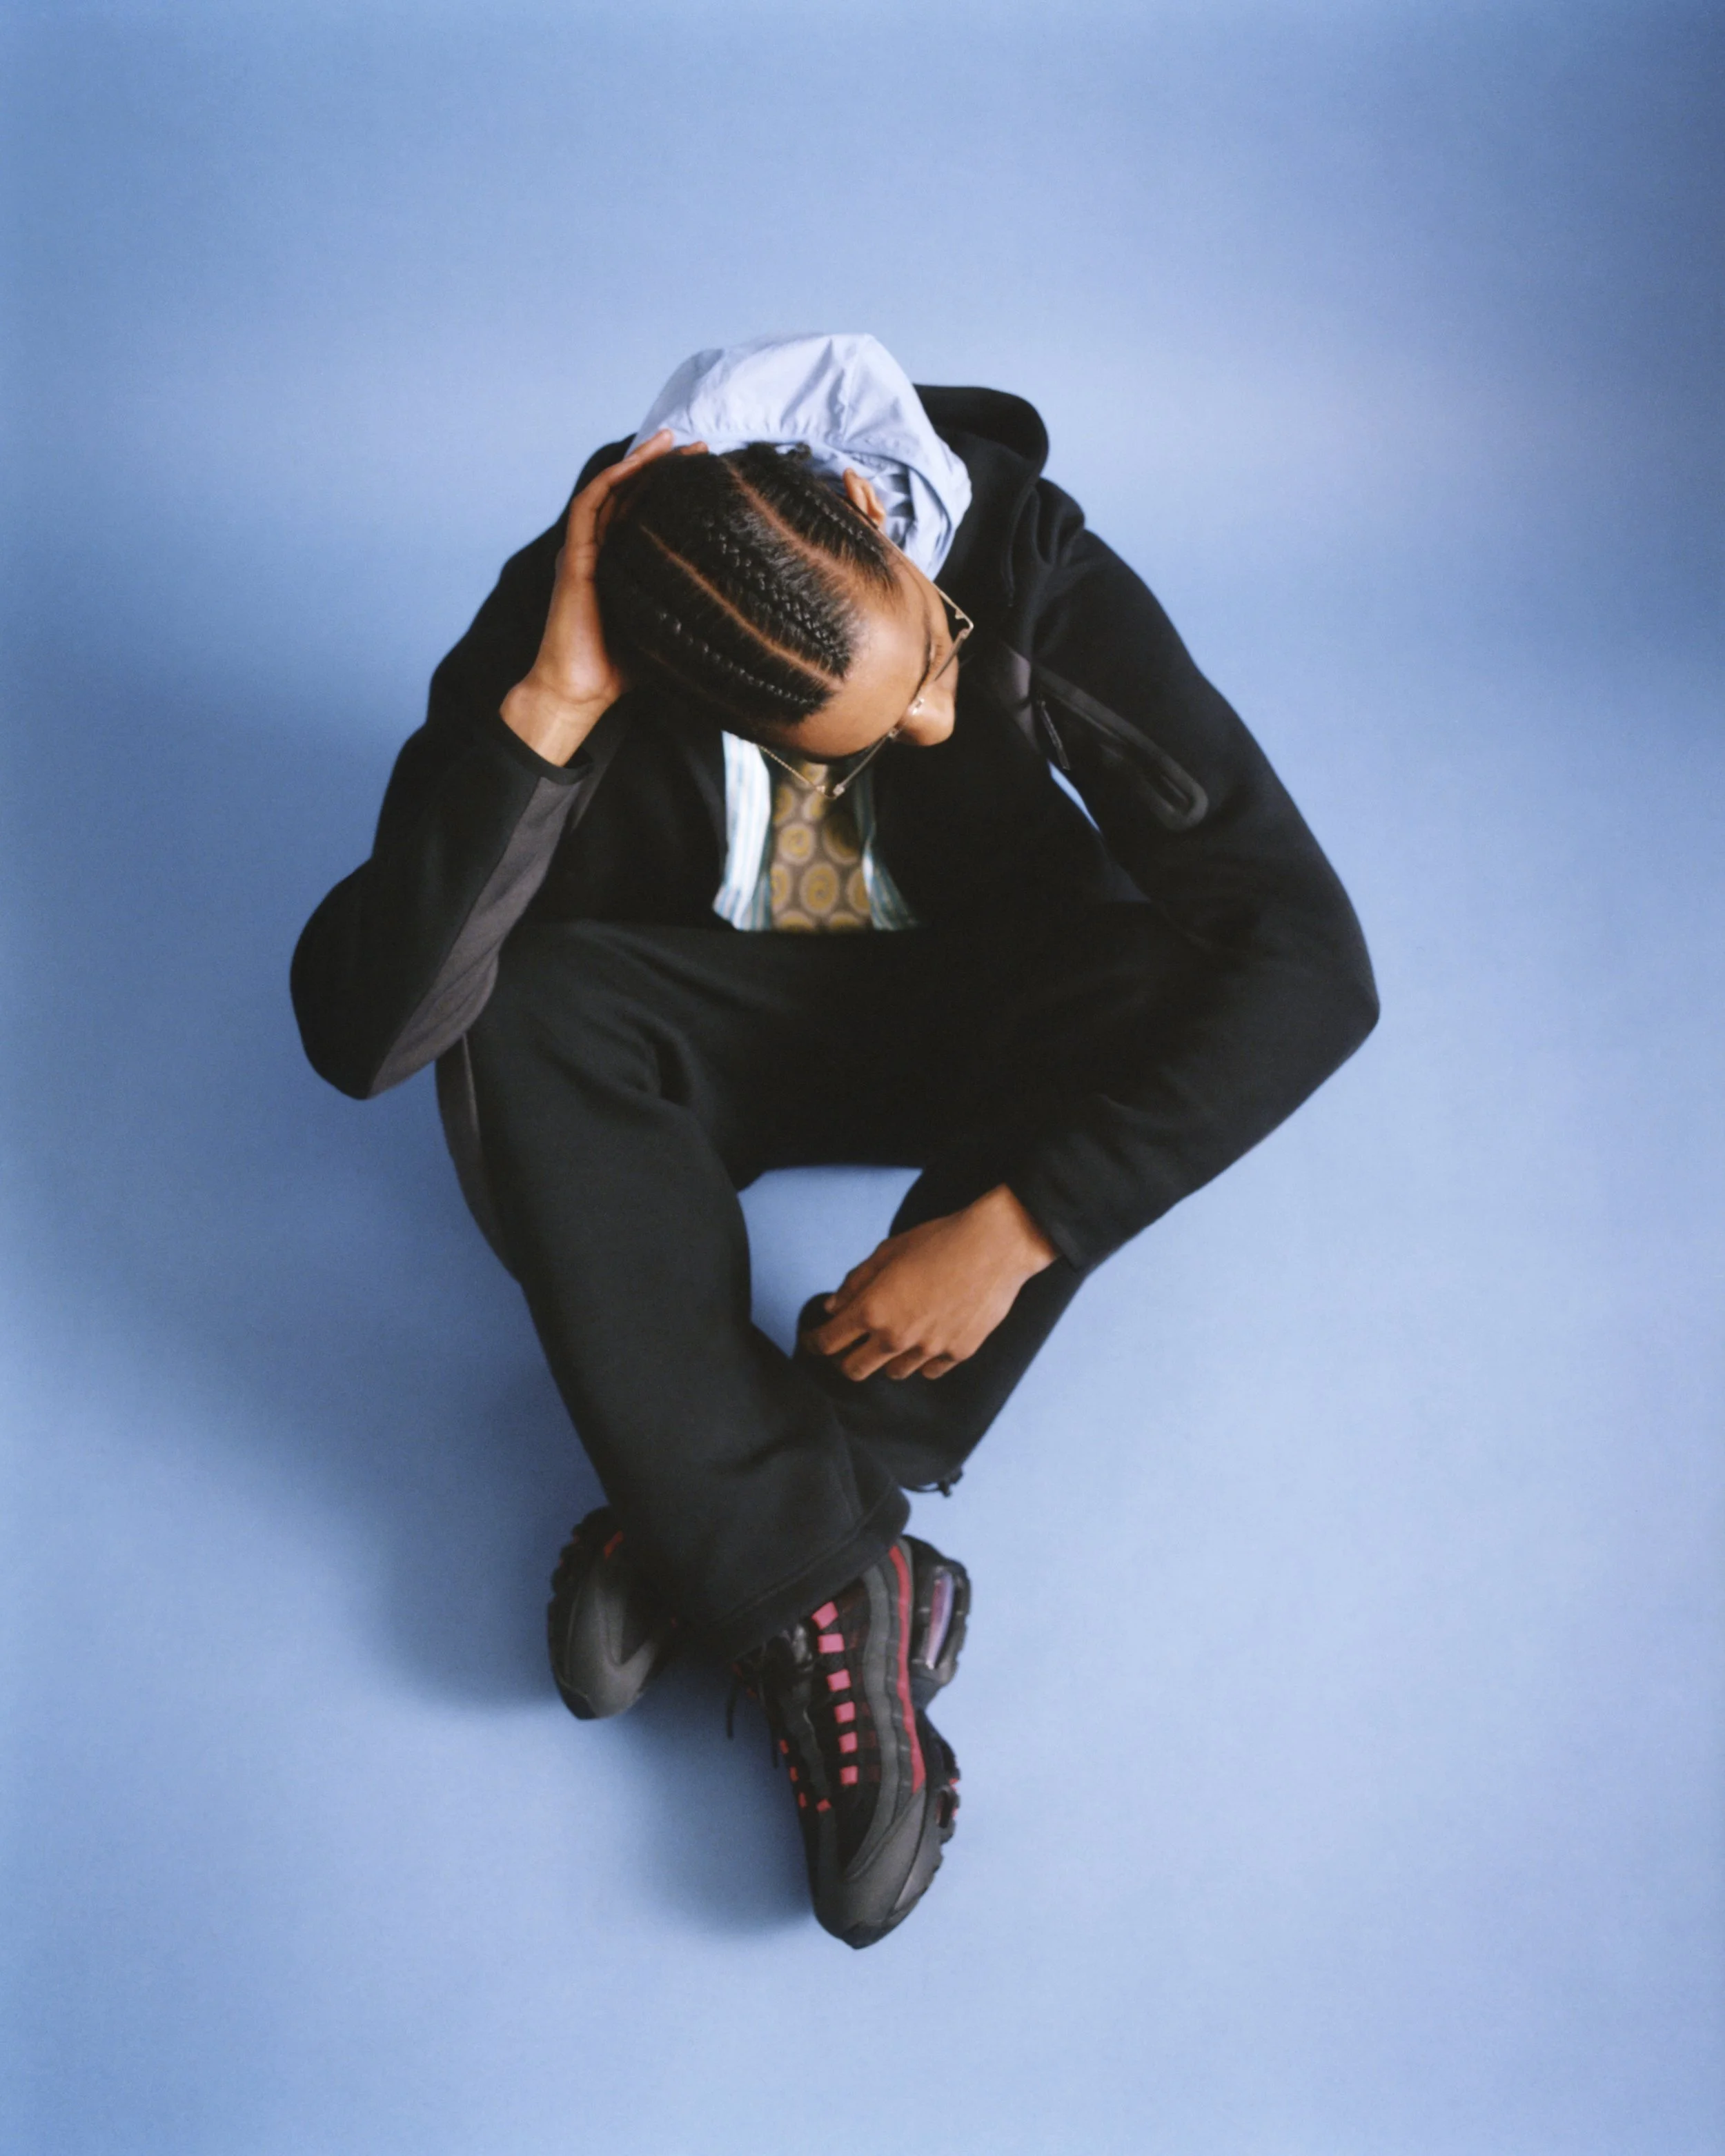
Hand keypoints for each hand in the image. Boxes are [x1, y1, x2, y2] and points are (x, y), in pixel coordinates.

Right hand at [500, 427, 702, 764]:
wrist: (581, 691)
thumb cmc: (622, 669)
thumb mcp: (670, 629)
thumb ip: (691, 608)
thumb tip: (742, 603)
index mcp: (625, 563)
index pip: (652, 513)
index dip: (678, 490)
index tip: (713, 474)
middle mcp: (604, 550)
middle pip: (635, 494)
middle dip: (665, 467)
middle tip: (702, 448)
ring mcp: (587, 550)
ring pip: (612, 491)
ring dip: (639, 462)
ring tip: (669, 441)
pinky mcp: (573, 556)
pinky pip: (589, 506)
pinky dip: (610, 480)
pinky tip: (635, 463)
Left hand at [803, 1185, 1058, 1381]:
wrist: (994, 1246)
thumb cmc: (938, 1241)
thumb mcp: (888, 1253)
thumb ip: (855, 1283)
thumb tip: (832, 1308)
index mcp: (872, 1309)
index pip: (829, 1341)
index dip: (815, 1342)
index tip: (814, 1341)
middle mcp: (896, 1337)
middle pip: (854, 1370)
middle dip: (844, 1360)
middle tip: (849, 1345)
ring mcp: (928, 1350)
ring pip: (893, 1373)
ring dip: (886, 1358)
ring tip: (894, 1335)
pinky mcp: (957, 1353)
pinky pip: (929, 1370)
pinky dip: (922, 1360)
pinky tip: (926, 1338)